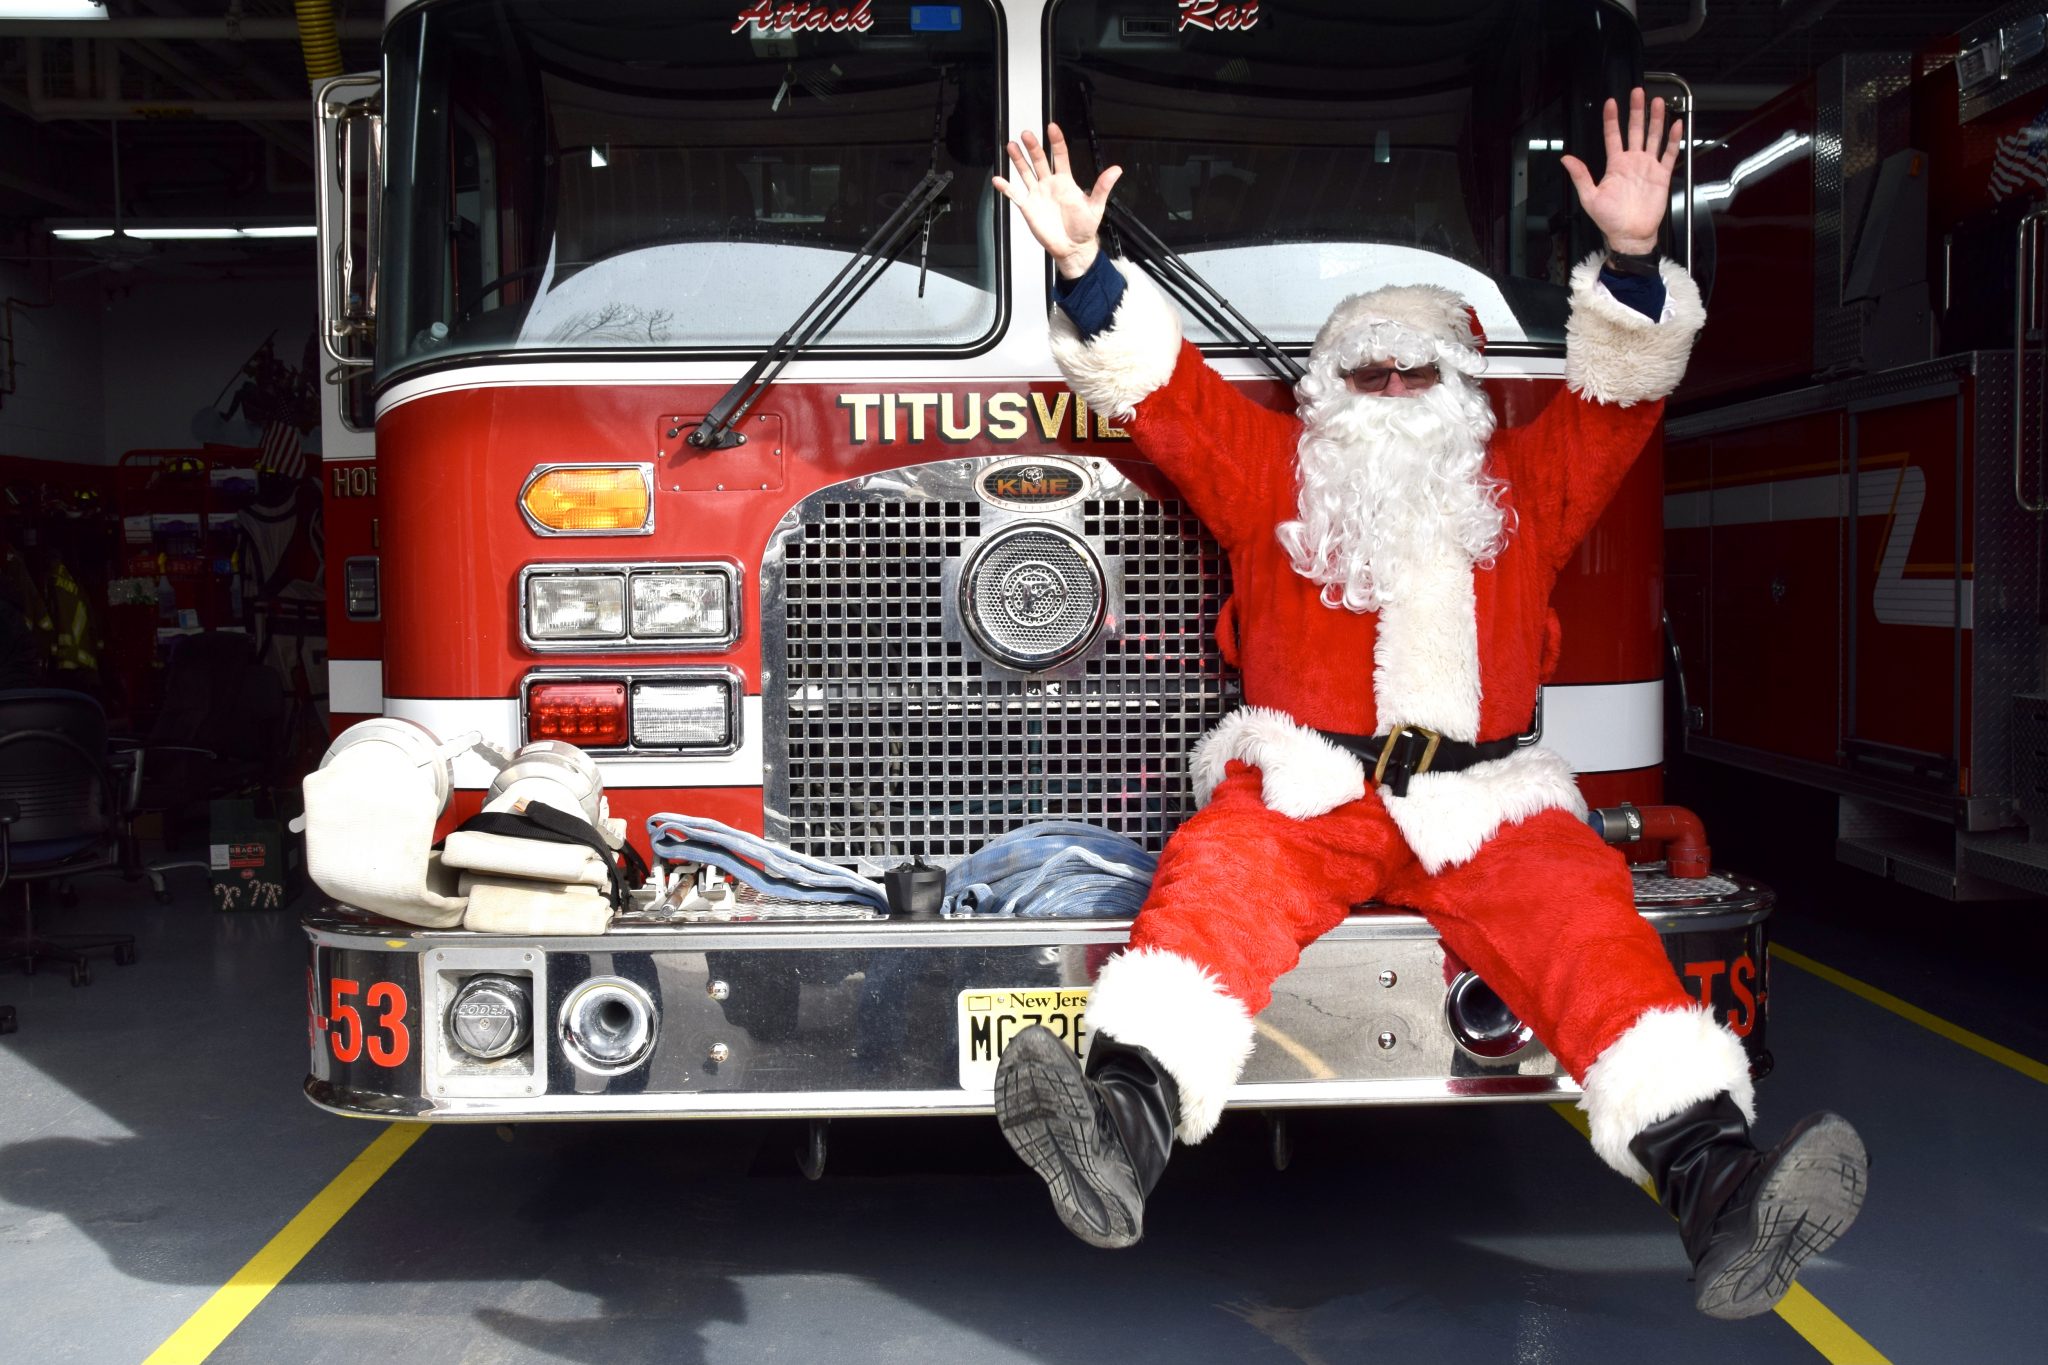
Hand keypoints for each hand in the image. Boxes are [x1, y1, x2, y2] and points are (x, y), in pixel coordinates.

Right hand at [992, 123, 1122, 279]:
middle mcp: (1049, 183)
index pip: (1060, 156)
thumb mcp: (1096, 206)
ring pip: (1025, 172)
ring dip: (1019, 159)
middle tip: (1027, 134)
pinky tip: (998, 179)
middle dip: (1033, 147)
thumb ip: (1102, 187)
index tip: (1052, 128)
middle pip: (1040, 160)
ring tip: (1012, 146)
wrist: (1073, 247)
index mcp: (1065, 181)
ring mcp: (1037, 194)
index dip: (1056, 142)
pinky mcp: (1028, 206)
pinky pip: (1015, 194)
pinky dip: (1006, 187)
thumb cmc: (1084, 227)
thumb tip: (1116, 170)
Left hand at [1560, 88, 1681, 256]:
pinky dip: (1673, 140)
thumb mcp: (1589, 197)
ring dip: (1655, 120)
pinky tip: (1676, 125)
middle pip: (1635, 130)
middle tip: (1638, 92)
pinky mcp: (1662, 175)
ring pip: (1653, 137)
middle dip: (1636, 111)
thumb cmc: (1609, 220)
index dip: (1612, 119)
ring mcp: (1648, 167)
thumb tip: (1566, 159)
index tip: (1611, 102)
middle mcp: (1632, 162)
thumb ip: (1580, 176)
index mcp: (1615, 165)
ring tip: (1656, 103)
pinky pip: (1669, 154)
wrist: (1630, 235)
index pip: (1613, 136)